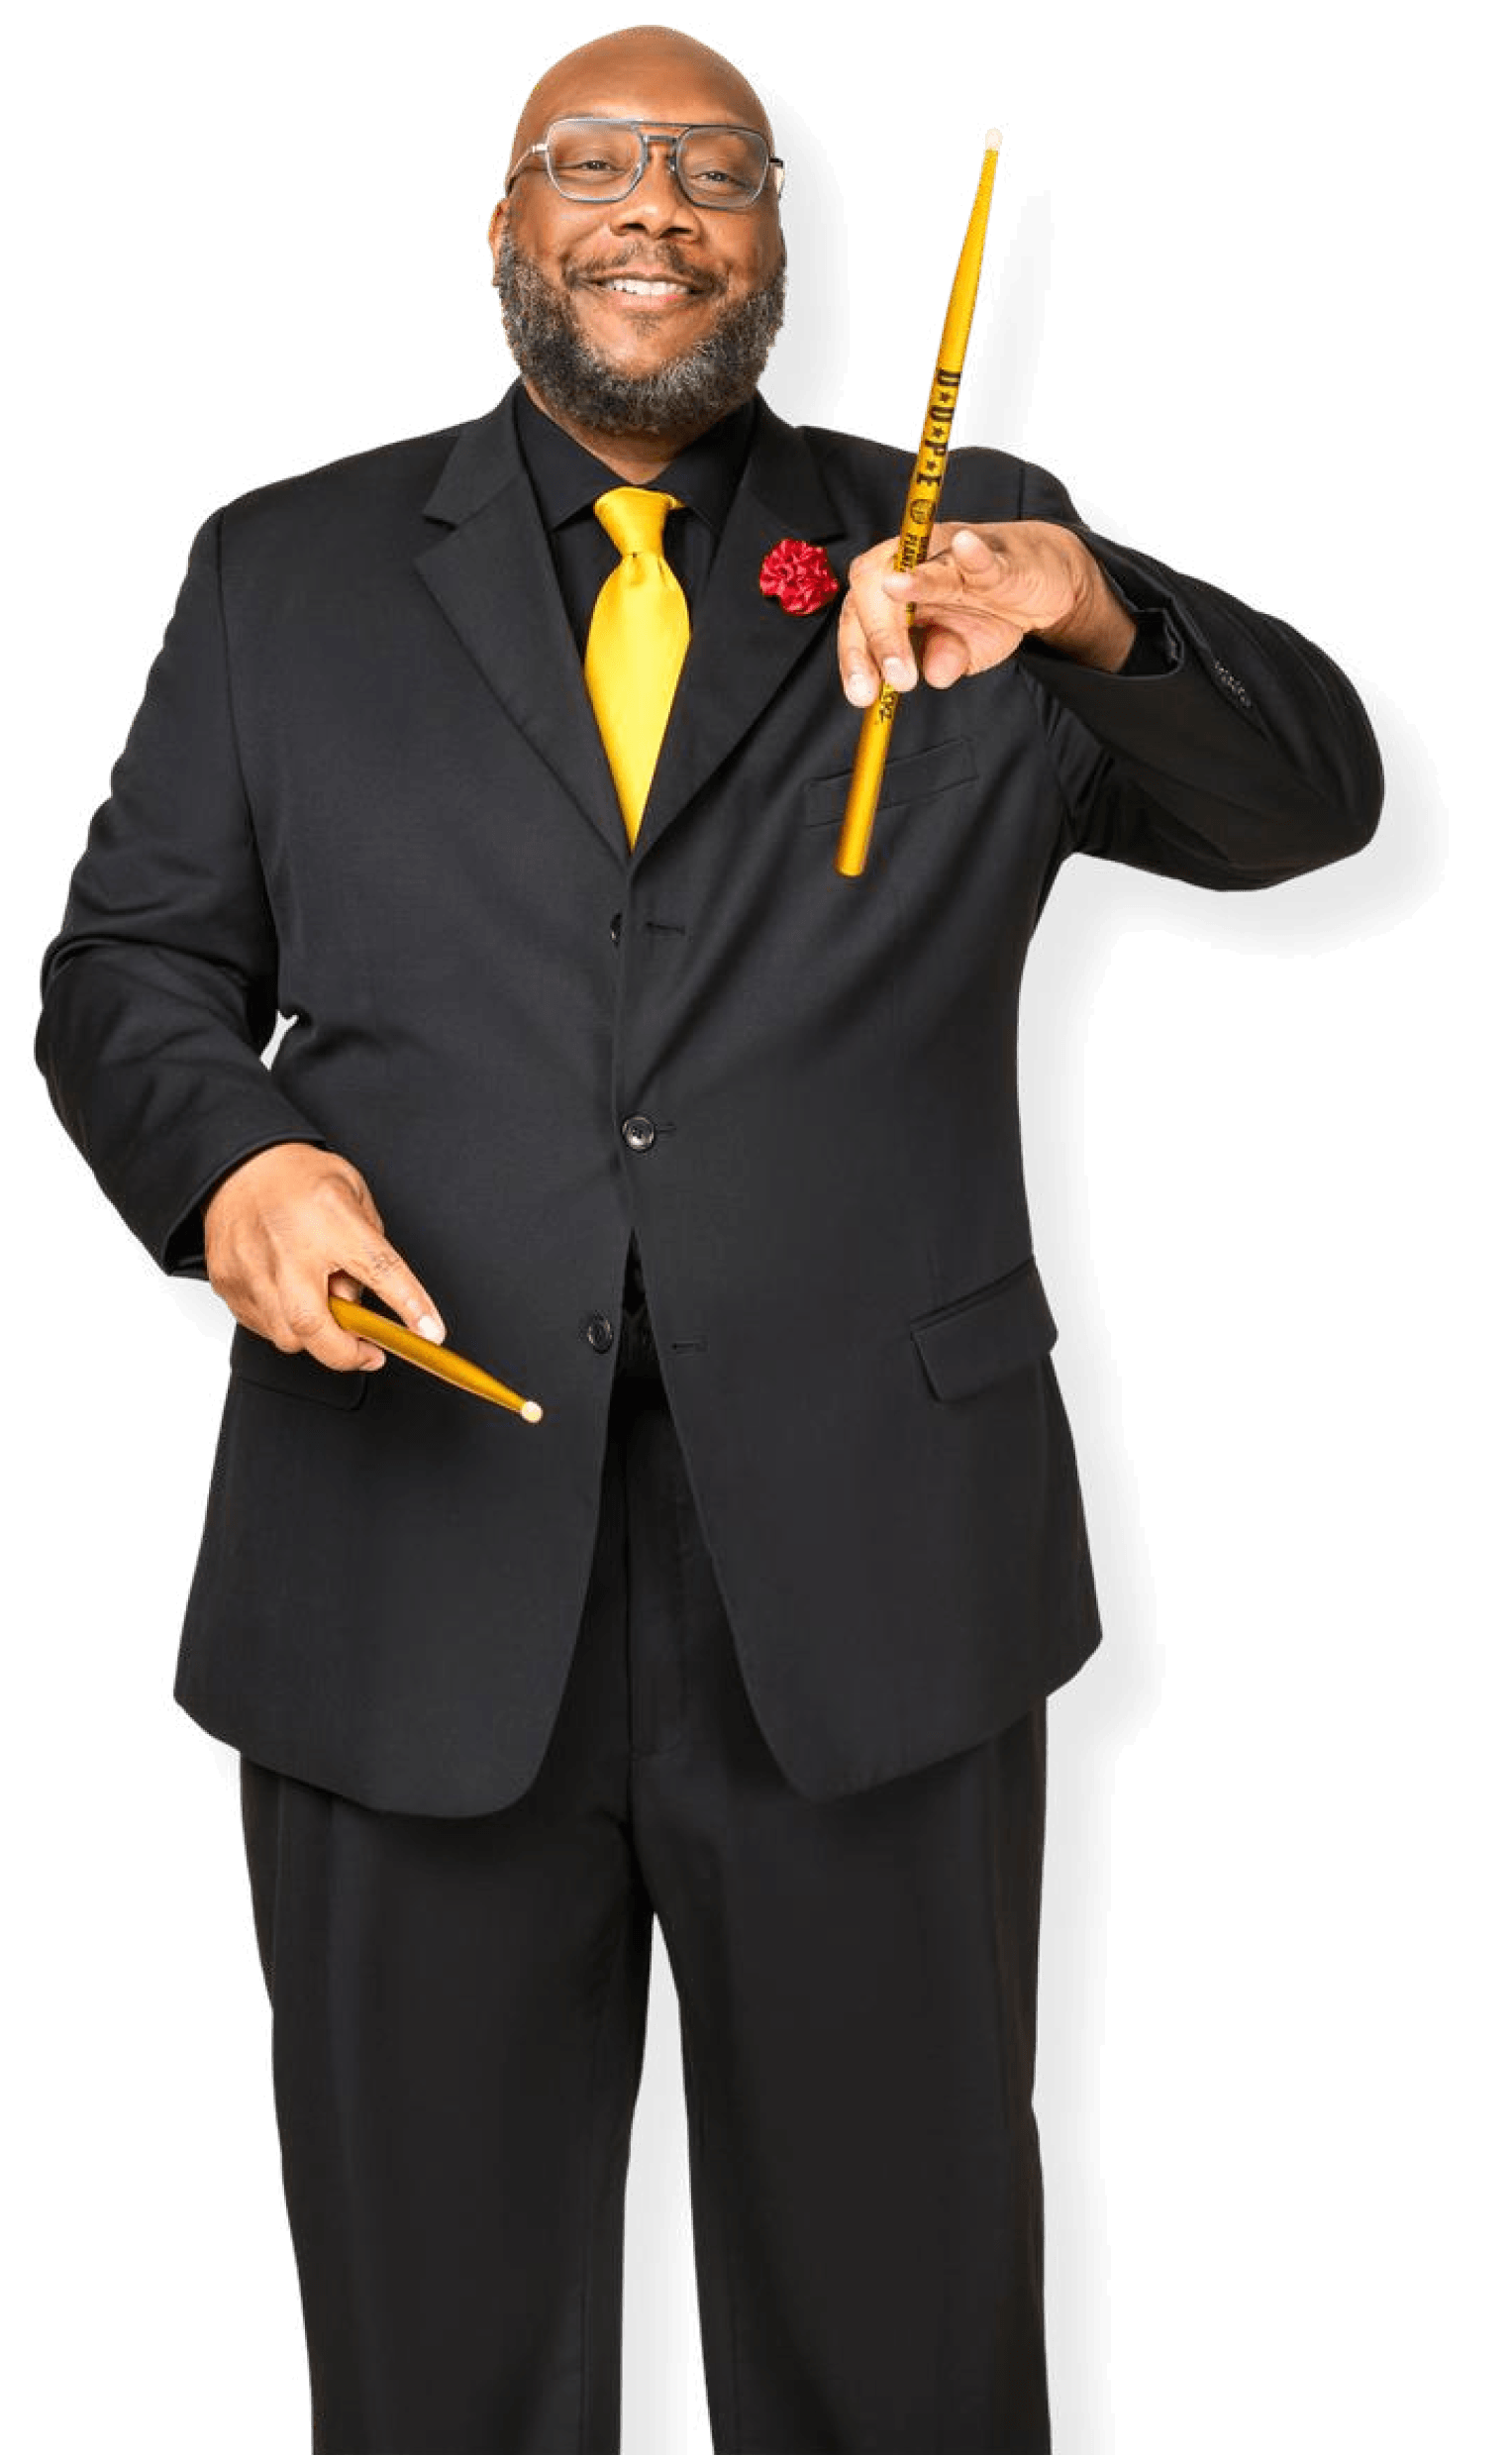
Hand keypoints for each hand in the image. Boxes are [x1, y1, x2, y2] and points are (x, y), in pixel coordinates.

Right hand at [202, 1142, 445, 1371]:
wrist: (239, 1167)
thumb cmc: (302, 1180)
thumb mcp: (354, 1197)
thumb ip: (369, 1251)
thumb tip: (366, 1304)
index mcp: (330, 1218)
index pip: (379, 1270)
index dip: (410, 1306)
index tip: (431, 1333)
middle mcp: (287, 1247)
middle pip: (313, 1325)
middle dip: (346, 1353)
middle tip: (368, 1352)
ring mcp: (251, 1268)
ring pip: (287, 1336)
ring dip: (315, 1336)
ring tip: (321, 1303)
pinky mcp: (227, 1284)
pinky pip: (262, 1327)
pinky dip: (285, 1324)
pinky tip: (291, 1297)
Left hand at [838, 520, 1136, 705]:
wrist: (1041, 580)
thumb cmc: (990, 612)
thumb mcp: (966, 650)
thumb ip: (945, 660)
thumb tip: (934, 674)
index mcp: (893, 597)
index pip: (859, 621)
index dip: (856, 657)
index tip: (864, 694)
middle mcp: (911, 567)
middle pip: (872, 587)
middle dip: (881, 635)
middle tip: (900, 678)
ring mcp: (949, 554)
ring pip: (921, 566)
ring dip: (915, 585)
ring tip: (895, 589)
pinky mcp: (993, 550)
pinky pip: (979, 551)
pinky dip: (972, 552)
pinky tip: (964, 546)